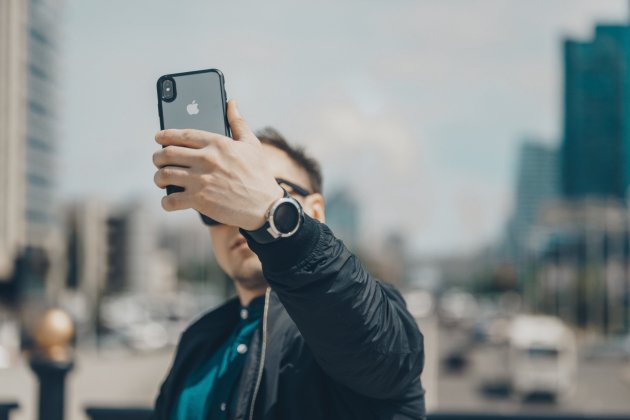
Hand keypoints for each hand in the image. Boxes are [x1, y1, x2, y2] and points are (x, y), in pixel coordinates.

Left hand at [152, 100, 283, 229]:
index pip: (182, 135)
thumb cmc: (259, 174)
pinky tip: (170, 201)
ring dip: (159, 178)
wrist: (266, 206)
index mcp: (217, 143)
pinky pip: (171, 199)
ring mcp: (201, 180)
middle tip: (159, 161)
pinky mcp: (200, 201)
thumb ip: (238, 122)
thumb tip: (231, 103)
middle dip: (158, 157)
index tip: (158, 138)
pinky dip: (166, 201)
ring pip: (164, 175)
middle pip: (167, 154)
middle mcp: (206, 159)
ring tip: (162, 180)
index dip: (165, 135)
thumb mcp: (251, 144)